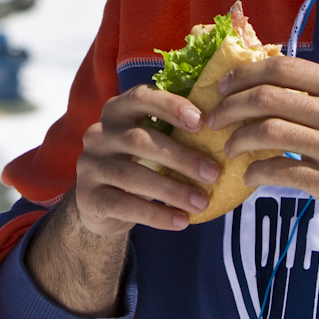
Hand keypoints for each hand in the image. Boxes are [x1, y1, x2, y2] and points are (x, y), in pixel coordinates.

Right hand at [74, 84, 223, 233]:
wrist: (102, 203)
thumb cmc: (139, 163)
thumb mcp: (151, 140)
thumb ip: (175, 130)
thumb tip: (230, 126)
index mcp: (117, 110)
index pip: (141, 97)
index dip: (171, 106)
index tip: (201, 121)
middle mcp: (98, 133)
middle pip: (139, 140)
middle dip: (180, 157)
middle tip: (213, 172)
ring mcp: (89, 165)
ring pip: (132, 176)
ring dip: (172, 190)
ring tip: (202, 202)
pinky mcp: (88, 196)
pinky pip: (124, 205)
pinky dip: (156, 215)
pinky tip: (181, 221)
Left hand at [207, 56, 318, 225]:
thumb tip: (273, 80)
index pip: (281, 68)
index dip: (243, 75)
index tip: (223, 87)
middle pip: (267, 98)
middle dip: (229, 108)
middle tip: (213, 120)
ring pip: (268, 133)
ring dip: (238, 140)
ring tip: (229, 148)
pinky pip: (282, 172)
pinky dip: (257, 172)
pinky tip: (250, 176)